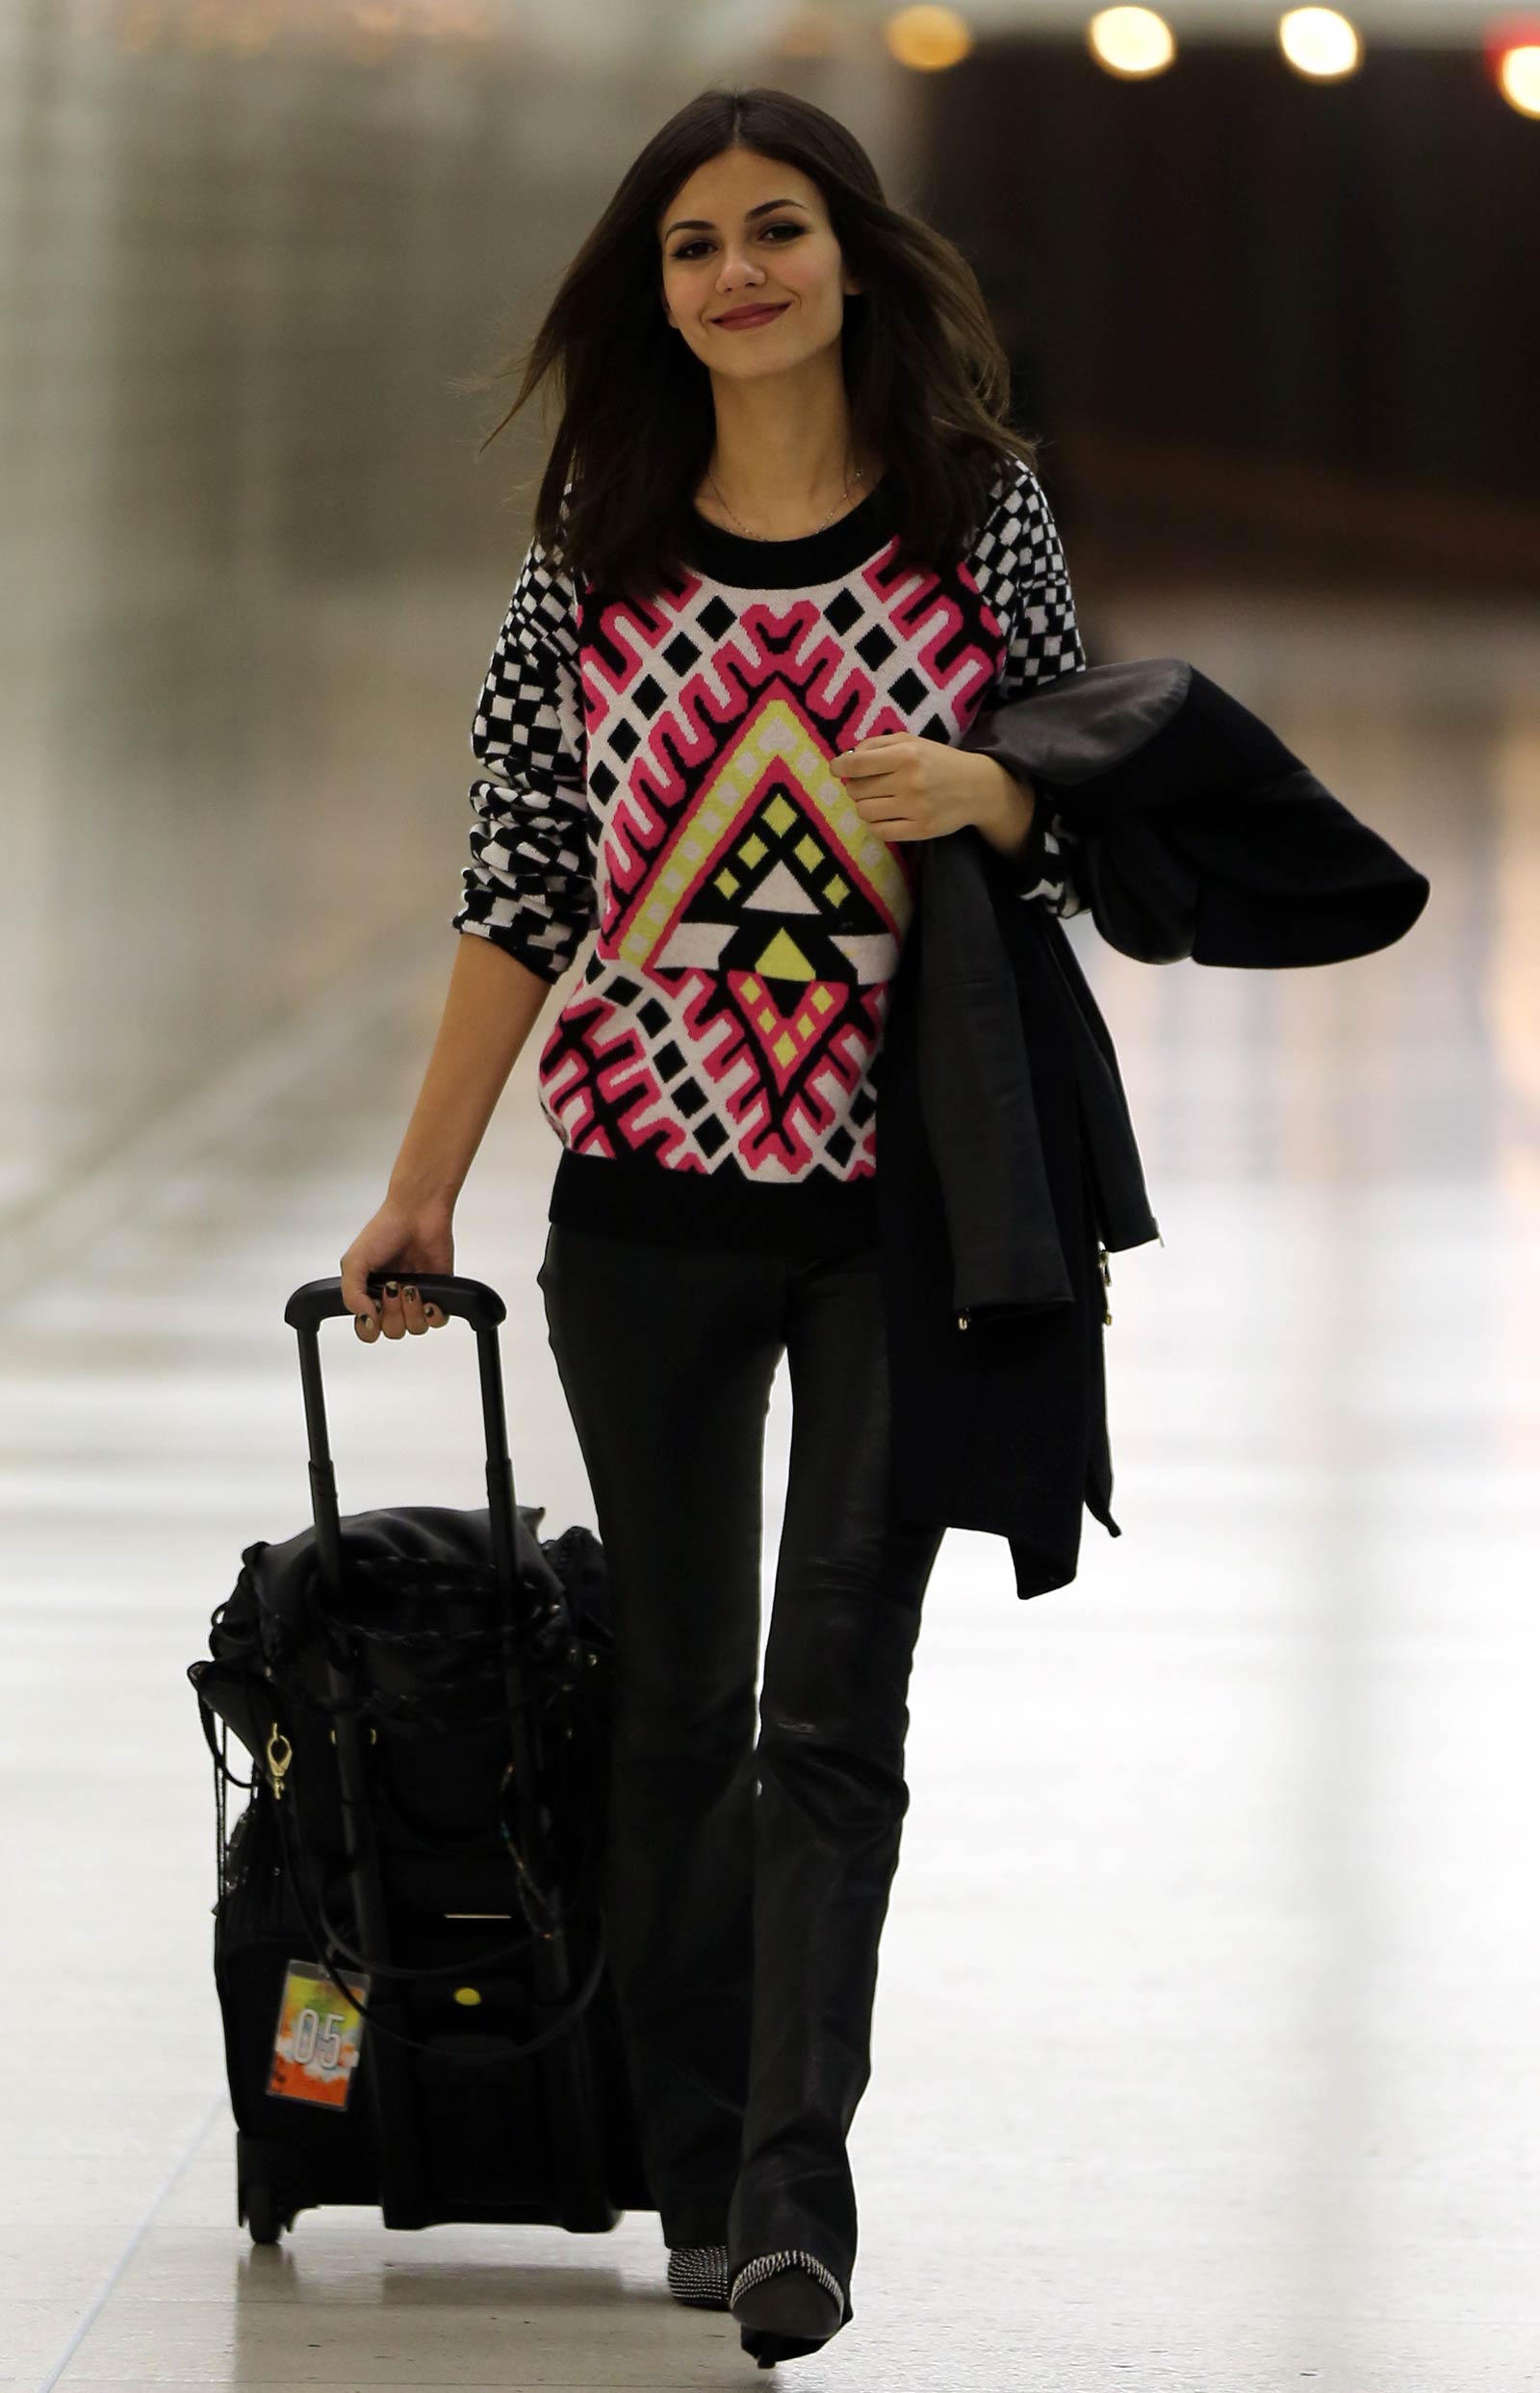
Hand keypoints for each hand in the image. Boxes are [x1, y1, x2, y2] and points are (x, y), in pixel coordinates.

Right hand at [340, 1198, 454, 1343]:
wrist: (417, 1214)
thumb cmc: (385, 1230)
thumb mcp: (353, 1262)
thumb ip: (351, 1295)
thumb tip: (365, 1318)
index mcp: (369, 1294)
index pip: (367, 1329)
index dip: (369, 1327)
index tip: (373, 1308)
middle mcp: (392, 1299)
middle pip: (392, 1331)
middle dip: (392, 1313)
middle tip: (393, 1287)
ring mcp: (415, 1297)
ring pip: (414, 1329)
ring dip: (411, 1310)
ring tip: (411, 1286)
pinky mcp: (439, 1293)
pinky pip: (437, 1321)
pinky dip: (433, 1313)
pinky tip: (428, 1297)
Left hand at [828, 733, 1021, 845]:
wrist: (976, 787)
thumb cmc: (938, 760)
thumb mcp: (911, 742)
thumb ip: (877, 744)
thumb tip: (845, 760)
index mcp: (906, 755)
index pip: (856, 764)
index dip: (839, 767)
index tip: (837, 769)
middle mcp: (909, 782)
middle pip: (857, 790)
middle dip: (856, 786)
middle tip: (869, 784)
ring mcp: (915, 809)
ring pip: (864, 812)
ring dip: (865, 805)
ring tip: (878, 799)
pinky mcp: (920, 830)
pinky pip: (879, 832)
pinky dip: (875, 824)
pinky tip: (885, 815)